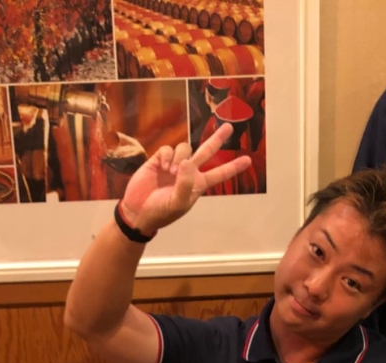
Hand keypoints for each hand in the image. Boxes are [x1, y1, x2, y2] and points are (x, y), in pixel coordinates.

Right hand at [119, 122, 252, 233]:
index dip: (233, 167)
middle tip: (229, 127)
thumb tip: (187, 162)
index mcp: (198, 185)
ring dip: (180, 156)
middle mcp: (188, 172)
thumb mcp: (177, 203)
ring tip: (172, 171)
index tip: (248, 160)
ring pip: (185, 147)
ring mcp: (174, 164)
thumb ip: (185, 184)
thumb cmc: (161, 212)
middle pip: (207, 151)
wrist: (138, 211)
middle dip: (217, 139)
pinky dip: (167, 156)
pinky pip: (168, 149)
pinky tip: (162, 166)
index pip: (219, 174)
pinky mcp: (159, 160)